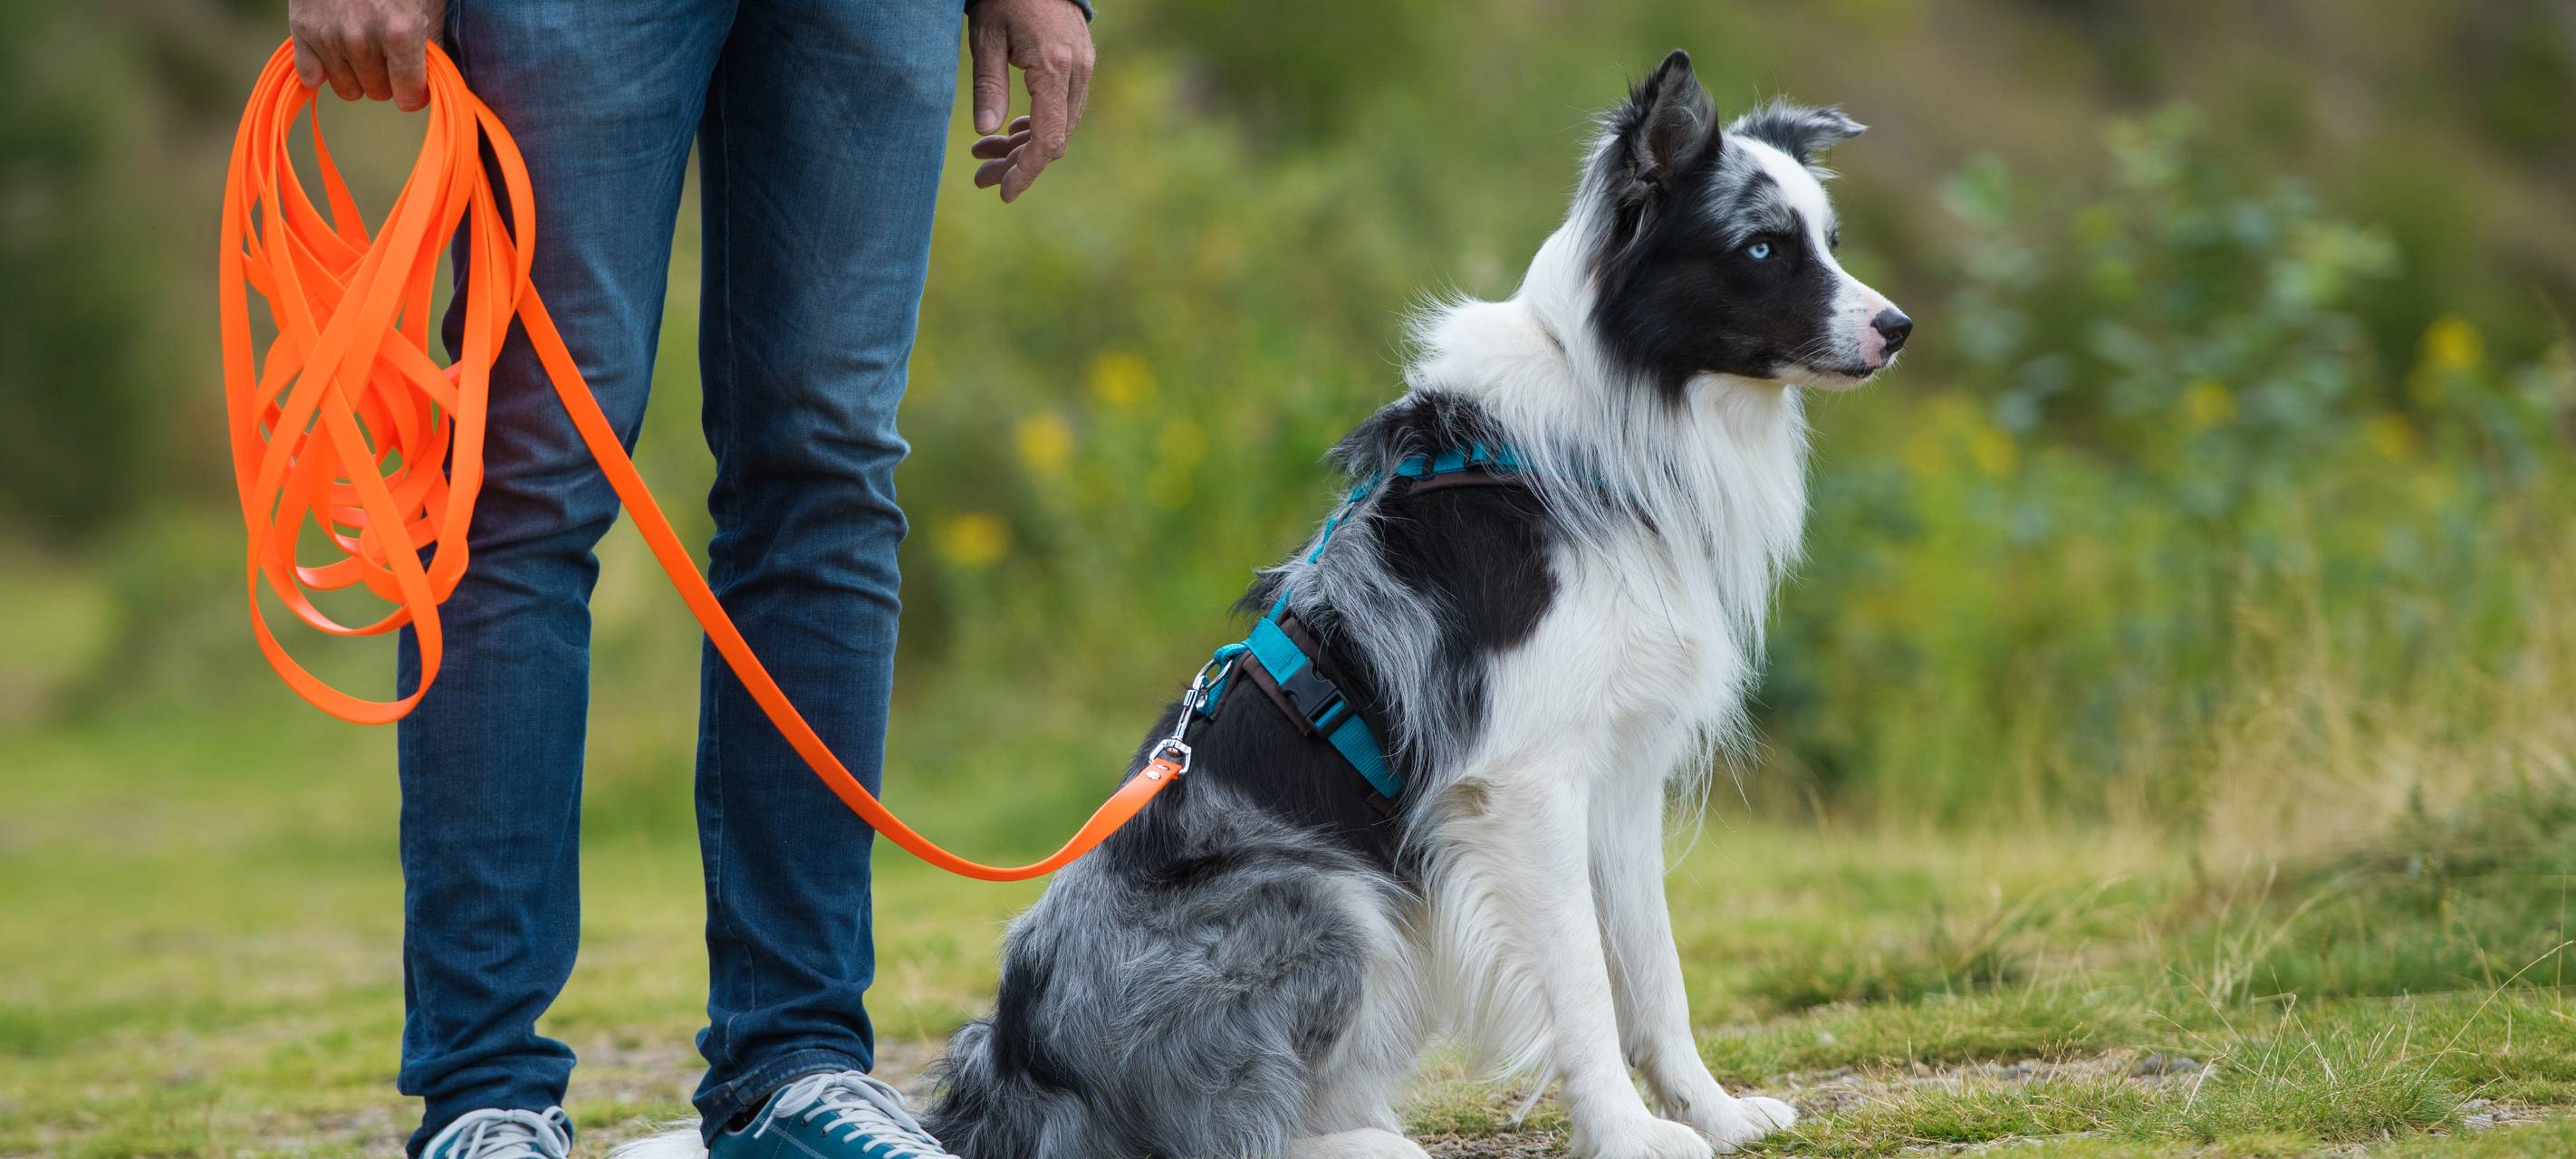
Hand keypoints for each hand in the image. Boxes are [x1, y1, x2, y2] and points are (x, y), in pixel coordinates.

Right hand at [288, 0, 445, 111]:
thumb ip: (433, 39)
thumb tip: (436, 77)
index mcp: (399, 30)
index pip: (409, 96)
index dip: (415, 90)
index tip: (414, 80)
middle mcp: (361, 38)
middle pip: (378, 93)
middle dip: (387, 79)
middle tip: (387, 53)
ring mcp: (327, 36)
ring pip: (347, 89)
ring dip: (357, 74)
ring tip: (361, 46)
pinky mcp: (300, 30)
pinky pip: (310, 76)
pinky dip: (322, 69)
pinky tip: (333, 50)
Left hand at [966, 0, 1094, 202]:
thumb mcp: (985, 37)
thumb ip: (988, 86)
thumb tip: (985, 132)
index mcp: (1054, 67)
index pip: (1048, 138)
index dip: (1027, 171)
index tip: (1003, 193)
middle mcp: (1077, 71)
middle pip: (1055, 139)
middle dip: (1018, 164)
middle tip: (981, 177)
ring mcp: (1084, 68)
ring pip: (1060, 126)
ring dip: (1024, 146)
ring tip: (985, 155)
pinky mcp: (1081, 63)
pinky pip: (1063, 108)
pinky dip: (1038, 125)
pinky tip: (1011, 132)